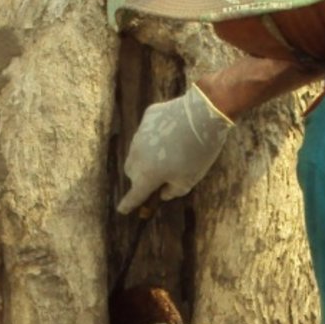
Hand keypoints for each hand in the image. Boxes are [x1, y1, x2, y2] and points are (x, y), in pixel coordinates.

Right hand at [117, 84, 232, 213]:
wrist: (202, 114)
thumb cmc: (198, 152)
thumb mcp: (190, 180)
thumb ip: (173, 191)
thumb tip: (163, 192)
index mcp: (147, 176)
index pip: (134, 195)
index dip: (128, 203)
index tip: (122, 209)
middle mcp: (137, 156)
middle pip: (131, 172)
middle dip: (140, 177)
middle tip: (158, 176)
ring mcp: (139, 135)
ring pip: (136, 151)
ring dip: (146, 156)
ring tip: (168, 152)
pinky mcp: (147, 118)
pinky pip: (146, 132)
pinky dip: (153, 137)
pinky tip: (172, 132)